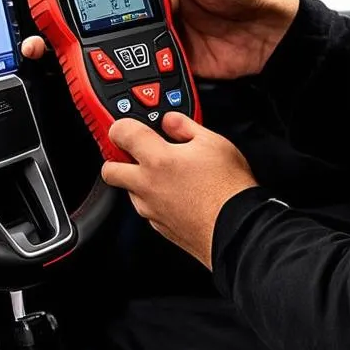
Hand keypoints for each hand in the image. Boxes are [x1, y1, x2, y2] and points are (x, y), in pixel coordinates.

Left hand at [101, 112, 257, 268]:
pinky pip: (147, 209)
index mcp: (157, 159)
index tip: (126, 126)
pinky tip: (177, 194)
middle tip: (135, 151)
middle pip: (110, 169)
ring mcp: (151, 209)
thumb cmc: (228, 188)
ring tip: (166, 173)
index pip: (120, 134)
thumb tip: (170, 121)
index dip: (119, 126)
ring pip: (129, 191)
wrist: (239, 229)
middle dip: (117, 159)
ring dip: (138, 181)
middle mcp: (147, 186)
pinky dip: (154, 200)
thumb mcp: (213, 142)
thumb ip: (185, 126)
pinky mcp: (160, 228)